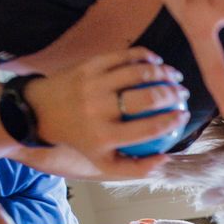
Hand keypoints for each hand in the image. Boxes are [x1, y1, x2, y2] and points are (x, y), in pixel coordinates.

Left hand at [25, 48, 189, 178]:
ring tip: (174, 75)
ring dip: (162, 72)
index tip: (184, 116)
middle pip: (146, 98)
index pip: (148, 129)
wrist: (40, 111)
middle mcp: (98, 109)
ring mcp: (92, 84)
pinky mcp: (88, 66)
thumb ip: (137, 167)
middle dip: (172, 94)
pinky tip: (156, 60)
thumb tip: (166, 158)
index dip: (172, 122)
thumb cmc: (82, 139)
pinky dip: (143, 56)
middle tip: (182, 93)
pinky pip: (122, 57)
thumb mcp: (104, 162)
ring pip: (137, 73)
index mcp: (104, 136)